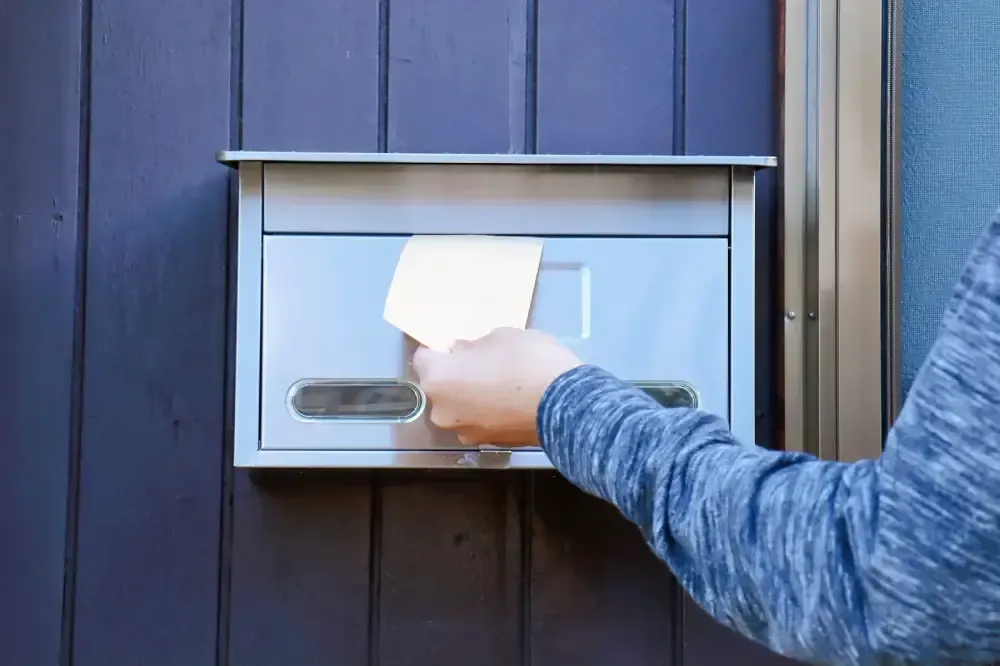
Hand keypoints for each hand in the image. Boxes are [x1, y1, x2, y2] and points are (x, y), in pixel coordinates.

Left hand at [412, 327, 582, 445]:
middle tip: (482, 362)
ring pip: (459, 407)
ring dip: (471, 396)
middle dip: (455, 375)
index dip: (438, 349)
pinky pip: (480, 420)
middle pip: (440, 386)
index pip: (423, 358)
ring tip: (501, 384)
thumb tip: (462, 353)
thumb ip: (474, 346)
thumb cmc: (528, 362)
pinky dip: (489, 411)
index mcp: (438, 380)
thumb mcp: (500, 337)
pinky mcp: (489, 443)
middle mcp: (443, 411)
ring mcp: (465, 431)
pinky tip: (512, 401)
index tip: (455, 346)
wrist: (567, 405)